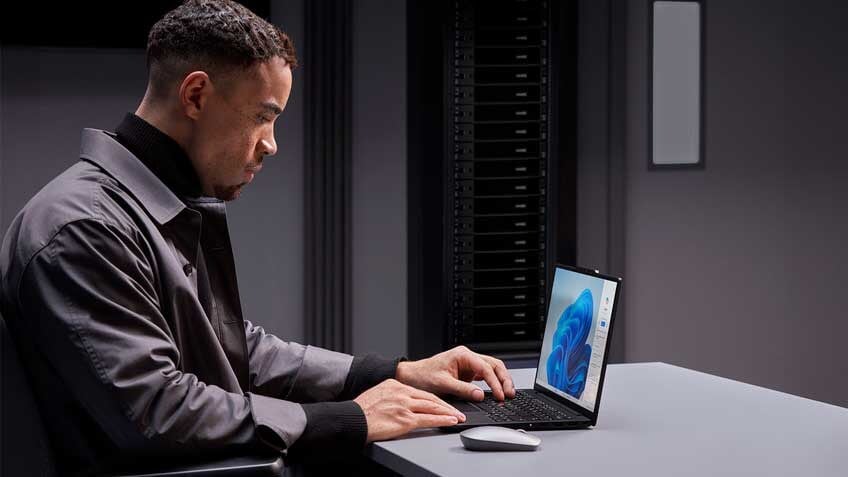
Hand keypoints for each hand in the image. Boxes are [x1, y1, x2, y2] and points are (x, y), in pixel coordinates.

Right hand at [353, 379, 465, 442]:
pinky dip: (442, 420)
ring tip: (458, 416)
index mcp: (394, 384)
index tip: (443, 403)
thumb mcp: (377, 395)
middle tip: (457, 410)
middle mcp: (401, 392)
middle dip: (446, 405)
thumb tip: (400, 403)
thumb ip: (391, 396)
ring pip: (432, 407)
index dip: (434, 399)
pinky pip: (429, 419)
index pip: (420, 392)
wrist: (352, 419)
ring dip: (448, 412)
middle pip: (430, 398)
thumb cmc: (360, 411)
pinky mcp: (405, 419)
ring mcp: (404, 405)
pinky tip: (450, 421)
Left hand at [395, 346, 515, 401]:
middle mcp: (467, 357)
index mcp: (462, 355)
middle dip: (504, 379)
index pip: (485, 368)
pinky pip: (485, 376)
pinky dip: (493, 384)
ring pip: (492, 369)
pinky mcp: (467, 372)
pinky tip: (497, 393)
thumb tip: (480, 395)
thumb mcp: (443, 384)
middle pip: (494, 365)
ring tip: (507, 394)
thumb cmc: (423, 376)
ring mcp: (468, 364)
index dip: (495, 383)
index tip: (500, 395)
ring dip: (501, 381)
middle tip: (510, 394)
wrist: (412, 377)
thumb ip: (463, 389)